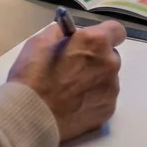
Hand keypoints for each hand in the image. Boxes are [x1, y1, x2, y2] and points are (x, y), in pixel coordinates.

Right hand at [6, 20, 124, 140]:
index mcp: (95, 43)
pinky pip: (104, 99)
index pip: (116, 30)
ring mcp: (111, 90)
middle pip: (110, 56)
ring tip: (70, 91)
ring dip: (95, 80)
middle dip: (96, 59)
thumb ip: (62, 33)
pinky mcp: (108, 111)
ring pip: (108, 79)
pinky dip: (93, 99)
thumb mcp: (40, 41)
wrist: (31, 115)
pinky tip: (74, 105)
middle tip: (73, 68)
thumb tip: (71, 35)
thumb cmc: (33, 76)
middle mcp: (110, 64)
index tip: (90, 42)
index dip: (103, 34)